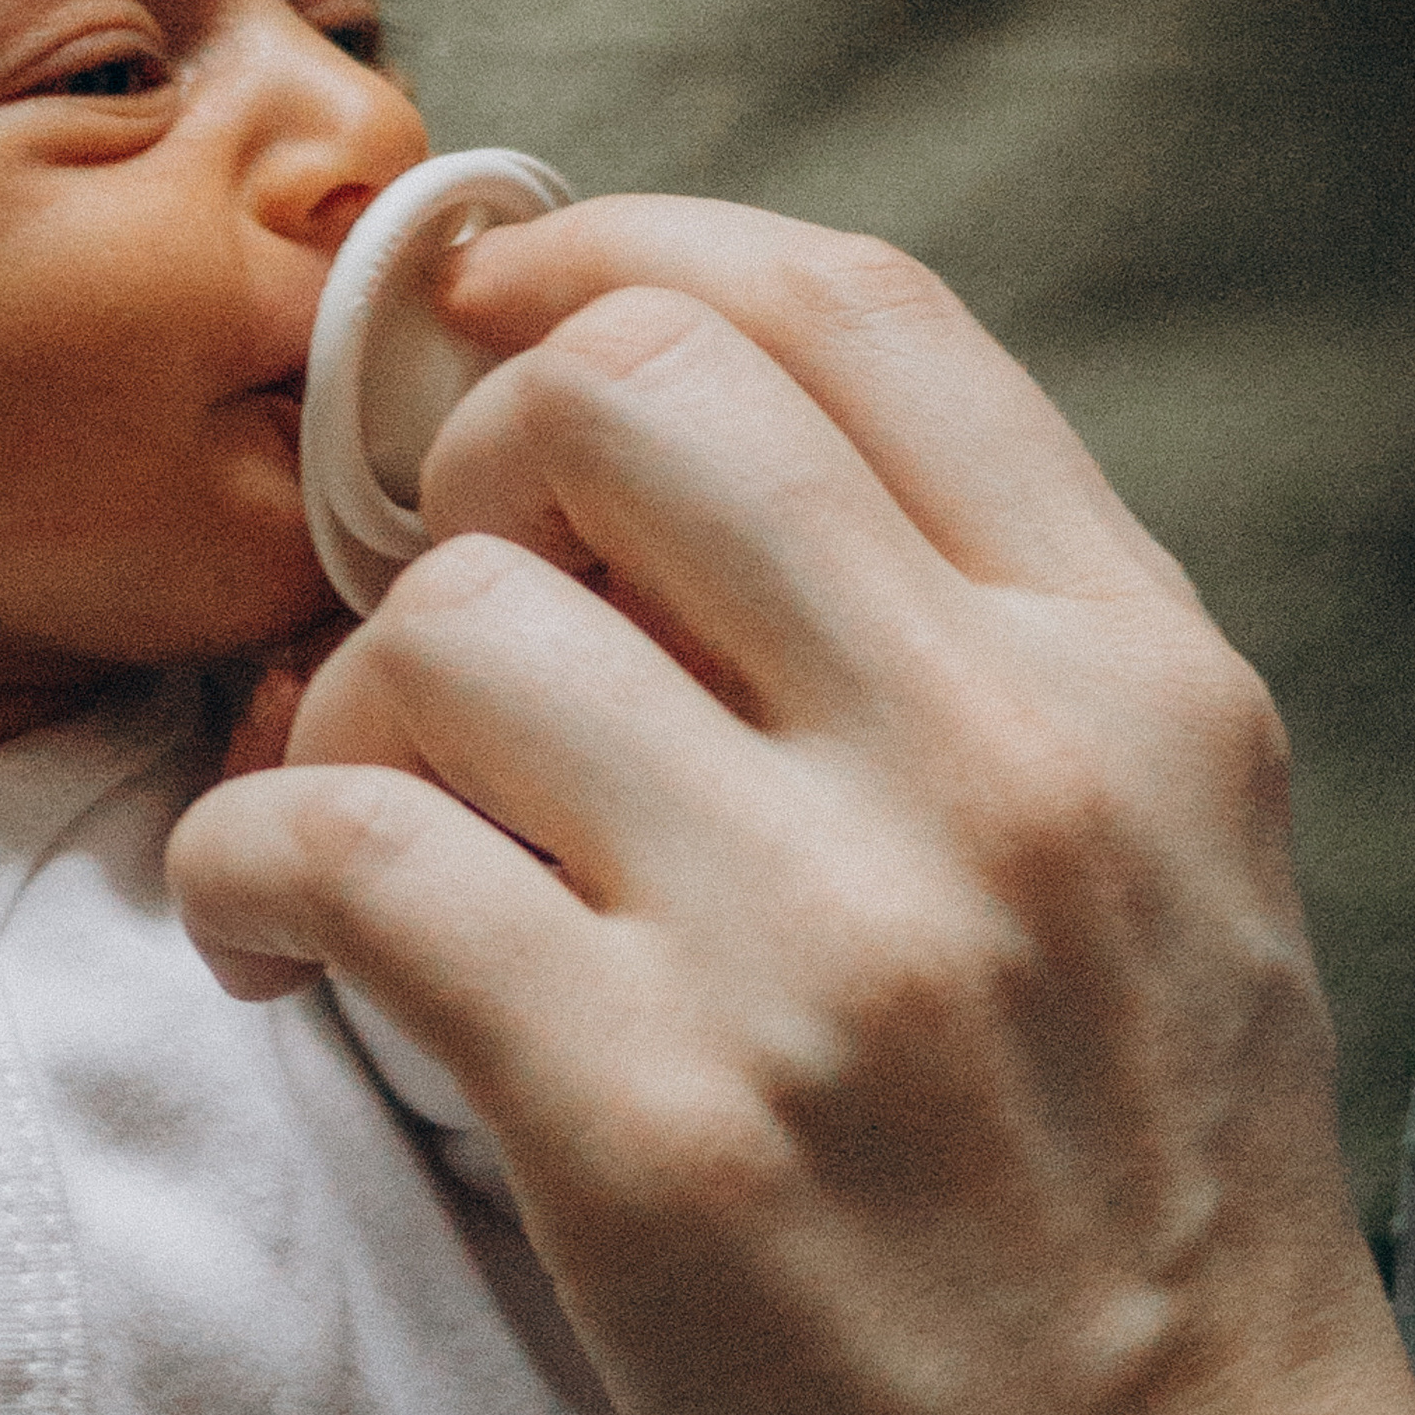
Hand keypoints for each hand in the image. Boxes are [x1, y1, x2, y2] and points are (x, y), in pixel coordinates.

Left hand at [167, 201, 1414, 1414]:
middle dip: (480, 447)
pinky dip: (247, 859)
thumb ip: (982, 604)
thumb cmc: (1140, 1169)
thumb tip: (672, 400)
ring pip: (458, 623)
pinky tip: (267, 922)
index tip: (515, 290)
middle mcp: (997, 761)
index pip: (854, 308)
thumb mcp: (1167, 827)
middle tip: (451, 575)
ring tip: (363, 796)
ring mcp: (827, 942)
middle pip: (634, 397)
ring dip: (344, 690)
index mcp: (1129, 665)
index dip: (637, 245)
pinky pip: (350, 851)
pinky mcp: (654, 1127)